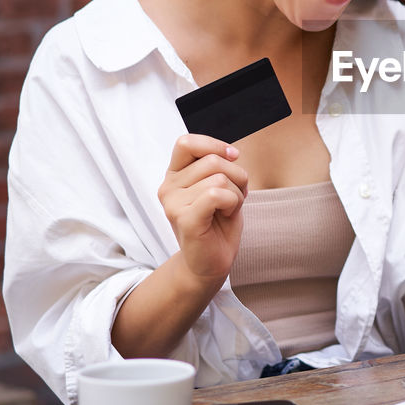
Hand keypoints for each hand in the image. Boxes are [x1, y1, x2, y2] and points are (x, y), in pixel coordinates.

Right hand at [156, 135, 249, 283]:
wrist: (212, 261)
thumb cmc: (218, 222)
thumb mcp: (220, 185)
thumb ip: (218, 165)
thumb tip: (230, 153)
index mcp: (174, 175)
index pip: (186, 143)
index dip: (214, 145)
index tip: (233, 157)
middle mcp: (168, 187)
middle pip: (212, 160)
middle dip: (236, 176)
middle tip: (233, 197)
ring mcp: (173, 204)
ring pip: (220, 178)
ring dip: (236, 193)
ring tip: (227, 209)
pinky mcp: (184, 219)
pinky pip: (216, 194)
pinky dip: (232, 203)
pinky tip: (226, 215)